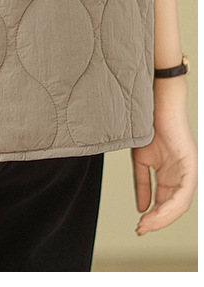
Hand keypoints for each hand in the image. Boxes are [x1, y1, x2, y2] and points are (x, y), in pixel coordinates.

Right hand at [132, 91, 196, 234]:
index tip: (139, 225)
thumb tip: (142, 207)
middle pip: (173, 206)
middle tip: (142, 229)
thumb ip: (143, 183)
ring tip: (148, 223)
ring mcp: (189, 171)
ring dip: (163, 217)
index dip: (153, 216)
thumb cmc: (148, 125)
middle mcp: (182, 175)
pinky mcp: (191, 165)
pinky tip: (159, 211)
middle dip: (157, 220)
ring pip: (180, 204)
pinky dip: (171, 205)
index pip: (165, 202)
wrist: (154, 102)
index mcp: (171, 174)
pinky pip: (184, 193)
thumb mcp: (142, 160)